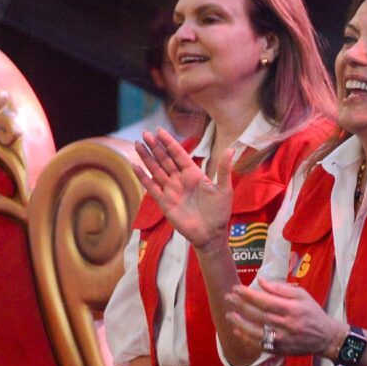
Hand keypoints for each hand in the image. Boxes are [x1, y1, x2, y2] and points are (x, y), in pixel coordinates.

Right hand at [133, 129, 234, 248]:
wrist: (211, 234)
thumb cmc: (219, 212)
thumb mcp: (224, 189)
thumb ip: (224, 169)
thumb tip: (231, 148)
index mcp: (194, 174)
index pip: (179, 154)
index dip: (169, 143)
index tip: (160, 131)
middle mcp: (180, 180)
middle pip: (165, 159)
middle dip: (155, 147)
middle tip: (145, 133)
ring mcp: (171, 190)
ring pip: (156, 170)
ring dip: (147, 158)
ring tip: (138, 144)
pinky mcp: (164, 202)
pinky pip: (151, 187)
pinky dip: (143, 177)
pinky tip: (135, 166)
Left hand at [229, 278, 344, 359]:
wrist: (326, 338)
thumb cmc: (313, 313)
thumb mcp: (302, 295)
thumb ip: (281, 289)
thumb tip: (260, 280)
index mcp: (292, 309)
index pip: (266, 301)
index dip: (249, 295)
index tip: (237, 288)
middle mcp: (287, 325)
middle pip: (259, 315)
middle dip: (241, 306)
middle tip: (228, 298)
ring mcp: (283, 340)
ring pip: (257, 332)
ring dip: (241, 323)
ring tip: (229, 314)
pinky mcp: (280, 350)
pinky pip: (260, 345)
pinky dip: (247, 338)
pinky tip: (238, 330)